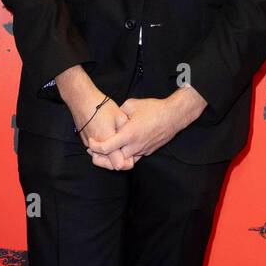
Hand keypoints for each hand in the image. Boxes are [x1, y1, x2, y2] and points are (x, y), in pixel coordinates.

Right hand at [58, 67, 134, 170]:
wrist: (82, 100)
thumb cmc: (102, 107)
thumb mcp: (120, 117)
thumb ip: (126, 133)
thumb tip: (131, 143)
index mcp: (107, 141)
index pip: (119, 164)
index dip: (127, 162)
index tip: (132, 157)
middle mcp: (96, 146)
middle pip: (108, 165)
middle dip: (118, 163)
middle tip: (126, 156)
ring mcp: (88, 145)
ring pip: (100, 159)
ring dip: (109, 158)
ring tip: (118, 150)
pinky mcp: (84, 142)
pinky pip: (94, 152)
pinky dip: (102, 152)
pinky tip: (108, 143)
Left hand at [87, 89, 206, 161]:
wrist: (174, 115)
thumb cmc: (154, 109)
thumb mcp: (131, 105)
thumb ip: (119, 113)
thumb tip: (111, 117)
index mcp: (128, 135)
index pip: (106, 147)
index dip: (95, 147)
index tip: (91, 142)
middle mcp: (135, 146)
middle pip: (114, 159)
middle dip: (103, 156)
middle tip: (95, 150)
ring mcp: (142, 150)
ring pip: (124, 160)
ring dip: (116, 156)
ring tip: (108, 149)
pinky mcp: (148, 152)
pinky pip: (134, 157)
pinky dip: (126, 154)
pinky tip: (123, 147)